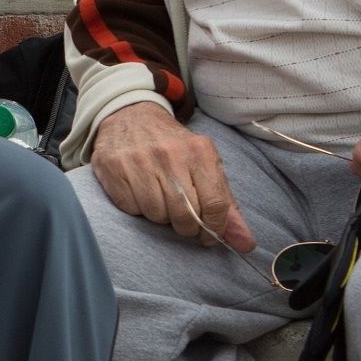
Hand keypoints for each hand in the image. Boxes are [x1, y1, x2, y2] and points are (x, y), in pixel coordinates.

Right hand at [89, 100, 254, 251]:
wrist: (131, 116)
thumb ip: (227, 207)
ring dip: (160, 216)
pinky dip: (137, 208)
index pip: (215, 204)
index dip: (213, 228)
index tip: (208, 234)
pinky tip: (139, 191)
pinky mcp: (114, 168)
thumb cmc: (174, 148)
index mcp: (199, 151)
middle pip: (185, 216)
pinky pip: (131, 208)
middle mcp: (169, 154)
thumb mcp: (206, 166)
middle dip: (186, 227)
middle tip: (183, 219)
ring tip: (160, 199)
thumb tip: (246, 245)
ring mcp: (139, 160)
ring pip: (156, 215)